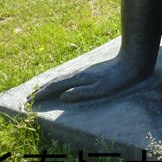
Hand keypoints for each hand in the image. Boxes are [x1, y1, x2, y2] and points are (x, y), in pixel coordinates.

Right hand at [30, 56, 146, 102]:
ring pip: (62, 77)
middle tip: (29, 97)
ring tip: (41, 90)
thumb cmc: (119, 79)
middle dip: (43, 89)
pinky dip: (60, 80)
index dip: (43, 94)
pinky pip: (69, 76)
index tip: (31, 101)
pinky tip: (62, 82)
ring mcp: (84, 70)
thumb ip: (82, 93)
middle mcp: (79, 73)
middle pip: (56, 81)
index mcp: (79, 78)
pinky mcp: (91, 70)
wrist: (133, 61)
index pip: (56, 87)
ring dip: (50, 84)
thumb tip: (63, 97)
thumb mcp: (101, 89)